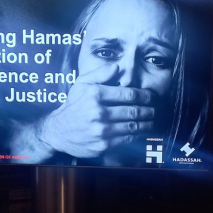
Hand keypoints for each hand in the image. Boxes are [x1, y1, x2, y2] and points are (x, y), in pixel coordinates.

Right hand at [37, 65, 154, 158]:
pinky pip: (127, 139)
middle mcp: (98, 112)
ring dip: (147, 123)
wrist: (58, 131)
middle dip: (149, 110)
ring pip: (133, 125)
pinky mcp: (103, 145)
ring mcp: (101, 130)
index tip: (150, 96)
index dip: (144, 95)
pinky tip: (142, 131)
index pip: (129, 94)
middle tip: (154, 109)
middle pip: (134, 110)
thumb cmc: (73, 105)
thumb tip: (119, 67)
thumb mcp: (82, 84)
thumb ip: (100, 73)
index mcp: (95, 94)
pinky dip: (138, 135)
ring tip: (151, 120)